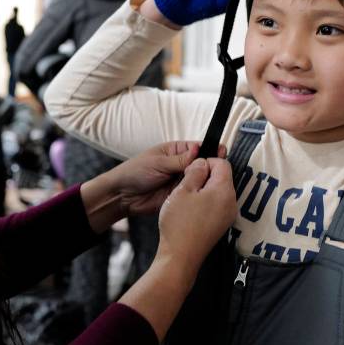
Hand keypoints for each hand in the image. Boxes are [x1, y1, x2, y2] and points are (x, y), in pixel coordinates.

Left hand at [80, 141, 224, 231]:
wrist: (122, 196)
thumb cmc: (135, 172)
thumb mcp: (158, 162)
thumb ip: (180, 159)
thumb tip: (199, 149)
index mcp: (176, 151)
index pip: (198, 148)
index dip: (210, 150)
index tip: (221, 152)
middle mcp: (181, 165)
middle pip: (203, 164)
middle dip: (211, 166)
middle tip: (220, 169)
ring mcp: (182, 180)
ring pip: (201, 179)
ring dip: (207, 180)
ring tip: (216, 181)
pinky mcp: (181, 195)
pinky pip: (194, 193)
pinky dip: (200, 193)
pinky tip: (207, 193)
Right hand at [115, 155, 236, 341]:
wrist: (180, 257)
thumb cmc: (180, 223)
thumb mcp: (183, 190)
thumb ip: (195, 171)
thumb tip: (203, 163)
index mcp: (225, 190)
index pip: (222, 163)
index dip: (205, 161)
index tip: (190, 170)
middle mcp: (232, 202)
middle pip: (222, 177)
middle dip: (205, 176)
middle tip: (185, 184)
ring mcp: (228, 215)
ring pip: (218, 192)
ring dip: (203, 189)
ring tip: (186, 198)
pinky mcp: (221, 226)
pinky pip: (216, 205)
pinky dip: (205, 202)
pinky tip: (190, 210)